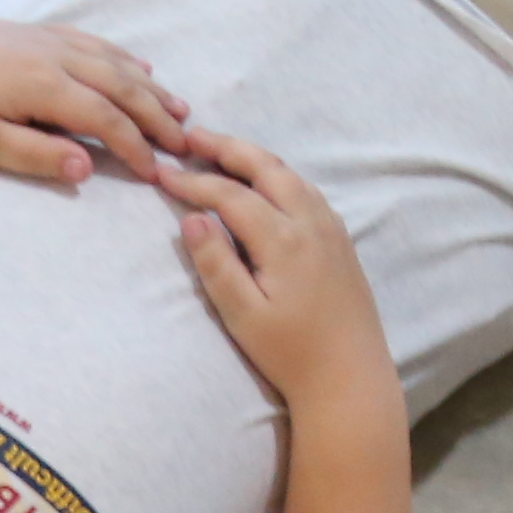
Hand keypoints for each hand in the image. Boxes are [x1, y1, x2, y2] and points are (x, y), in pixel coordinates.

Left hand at [0, 14, 186, 191]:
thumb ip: (37, 156)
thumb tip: (88, 170)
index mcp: (45, 87)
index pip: (107, 120)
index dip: (137, 147)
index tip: (157, 173)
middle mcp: (55, 57)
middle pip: (122, 87)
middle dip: (158, 116)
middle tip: (186, 142)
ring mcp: (45, 39)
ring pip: (113, 62)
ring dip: (149, 86)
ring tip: (179, 108)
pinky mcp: (32, 32)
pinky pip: (91, 42)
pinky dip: (120, 58)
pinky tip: (137, 68)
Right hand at [157, 129, 387, 418]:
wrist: (350, 374)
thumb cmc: (290, 351)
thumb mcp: (243, 314)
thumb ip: (216, 264)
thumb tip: (191, 218)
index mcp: (283, 238)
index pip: (230, 194)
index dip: (193, 181)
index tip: (161, 174)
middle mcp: (311, 221)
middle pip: (265, 167)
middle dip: (226, 149)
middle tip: (190, 138)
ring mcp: (330, 226)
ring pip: (289, 174)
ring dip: (252, 158)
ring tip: (219, 152)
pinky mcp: (339, 238)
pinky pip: (304, 189)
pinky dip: (276, 174)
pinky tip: (262, 183)